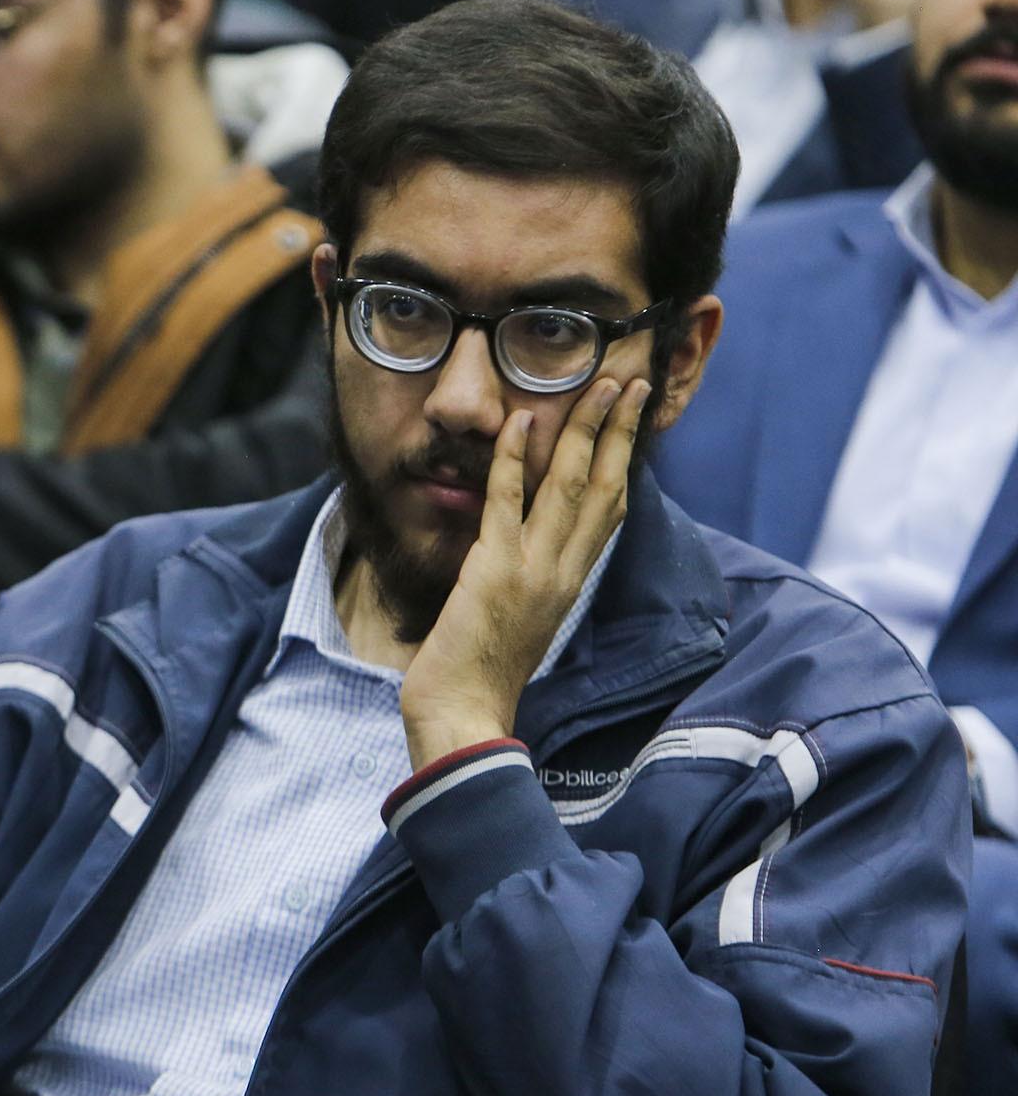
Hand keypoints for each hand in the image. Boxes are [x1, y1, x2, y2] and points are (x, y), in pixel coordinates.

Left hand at [398, 377, 648, 769]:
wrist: (463, 714)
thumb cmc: (482, 670)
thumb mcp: (522, 614)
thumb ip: (535, 573)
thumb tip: (533, 537)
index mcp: (572, 580)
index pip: (610, 508)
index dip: (623, 458)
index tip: (632, 415)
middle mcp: (563, 571)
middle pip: (602, 487)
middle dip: (617, 429)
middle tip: (628, 380)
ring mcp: (531, 570)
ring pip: (567, 487)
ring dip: (583, 431)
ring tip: (597, 385)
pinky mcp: (493, 573)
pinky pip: (506, 505)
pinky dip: (511, 461)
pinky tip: (520, 424)